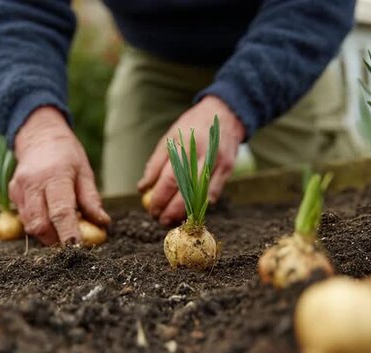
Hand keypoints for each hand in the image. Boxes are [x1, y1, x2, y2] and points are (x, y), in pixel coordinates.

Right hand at [10, 107, 110, 245]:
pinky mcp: (13, 194)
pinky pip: (25, 218)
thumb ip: (91, 199)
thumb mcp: (84, 172)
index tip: (77, 249)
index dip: (68, 234)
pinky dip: (39, 225)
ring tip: (63, 229)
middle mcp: (32, 184)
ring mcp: (19, 189)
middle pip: (40, 224)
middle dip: (56, 240)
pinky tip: (50, 217)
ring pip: (30, 225)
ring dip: (47, 235)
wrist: (40, 135)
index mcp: (54, 176)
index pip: (60, 212)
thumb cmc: (67, 154)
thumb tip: (103, 223)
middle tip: (72, 243)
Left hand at [137, 95, 244, 225]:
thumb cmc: (192, 127)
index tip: (149, 207)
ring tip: (172, 220)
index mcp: (183, 144)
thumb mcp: (171, 136)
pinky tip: (191, 211)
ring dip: (184, 212)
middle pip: (184, 189)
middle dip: (169, 209)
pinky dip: (201, 205)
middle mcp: (201, 154)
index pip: (168, 178)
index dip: (157, 197)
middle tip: (158, 219)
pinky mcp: (227, 168)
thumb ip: (156, 162)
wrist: (225, 114)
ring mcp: (216, 162)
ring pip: (199, 195)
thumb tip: (143, 187)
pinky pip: (213, 193)